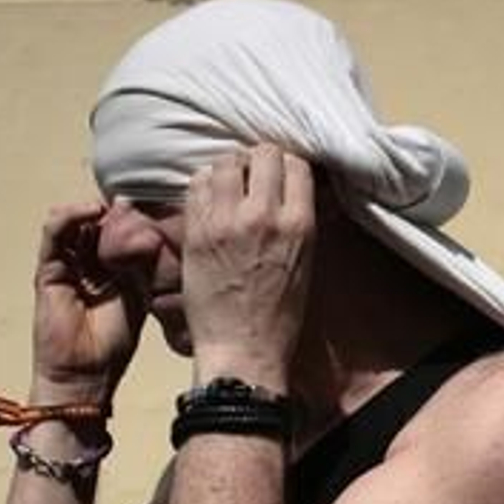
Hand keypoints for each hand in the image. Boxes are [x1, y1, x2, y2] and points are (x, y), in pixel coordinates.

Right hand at [30, 200, 145, 403]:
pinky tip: (91, 211)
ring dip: (93, 210)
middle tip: (134, 200)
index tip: (152, 203)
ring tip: (113, 207)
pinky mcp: (48, 270)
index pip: (117, 232)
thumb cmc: (114, 342)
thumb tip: (150, 231)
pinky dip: (70, 217)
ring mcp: (65, 265)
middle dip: (114, 211)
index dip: (130, 217)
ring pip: (75, 224)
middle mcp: (87, 264)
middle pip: (97, 224)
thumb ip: (141, 265)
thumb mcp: (138, 296)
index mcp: (110, 269)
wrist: (87, 373)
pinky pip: (55, 235)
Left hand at [181, 144, 316, 390]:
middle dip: (260, 162)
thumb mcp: (306, 263)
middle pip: (264, 154)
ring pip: (227, 161)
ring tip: (230, 188)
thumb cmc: (279, 315)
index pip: (296, 164)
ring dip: (230, 169)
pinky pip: (197, 184)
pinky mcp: (197, 231)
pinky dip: (204, 184)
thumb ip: (298, 221)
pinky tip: (209, 201)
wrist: (244, 349)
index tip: (281, 176)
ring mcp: (226, 221)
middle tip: (255, 178)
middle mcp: (264, 215)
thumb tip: (293, 190)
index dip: (288, 166)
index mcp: (299, 225)